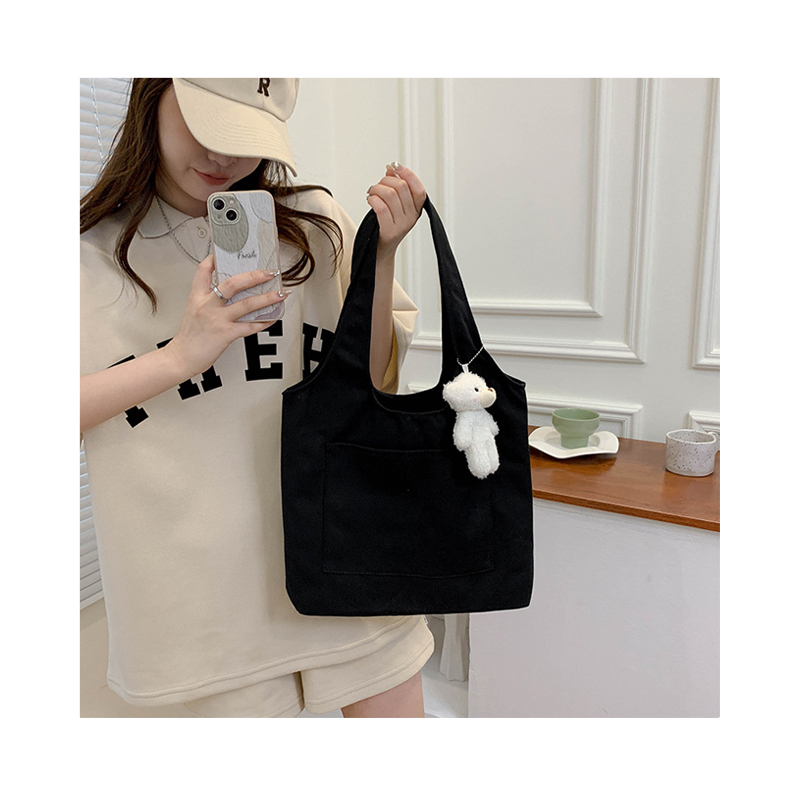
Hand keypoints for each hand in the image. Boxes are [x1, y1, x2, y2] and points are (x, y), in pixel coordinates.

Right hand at [164, 253, 289, 377]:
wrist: (181, 357)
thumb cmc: (189, 336)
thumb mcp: (194, 310)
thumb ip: (209, 300)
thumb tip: (230, 294)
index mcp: (197, 297)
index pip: (203, 270)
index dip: (214, 258)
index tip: (227, 252)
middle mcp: (207, 305)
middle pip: (233, 283)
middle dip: (254, 276)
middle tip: (268, 272)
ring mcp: (217, 319)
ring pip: (246, 304)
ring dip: (267, 298)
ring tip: (280, 293)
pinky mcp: (225, 334)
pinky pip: (249, 326)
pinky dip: (263, 321)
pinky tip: (272, 317)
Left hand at [366, 163, 426, 258]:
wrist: (380, 251)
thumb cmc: (386, 226)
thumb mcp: (395, 206)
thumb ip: (396, 188)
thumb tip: (392, 169)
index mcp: (417, 210)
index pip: (419, 189)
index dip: (408, 174)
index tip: (395, 167)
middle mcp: (411, 217)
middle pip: (402, 187)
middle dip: (386, 180)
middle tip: (378, 185)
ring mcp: (401, 225)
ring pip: (390, 194)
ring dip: (376, 189)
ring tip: (372, 193)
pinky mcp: (389, 231)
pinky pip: (381, 208)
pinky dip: (373, 199)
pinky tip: (370, 200)